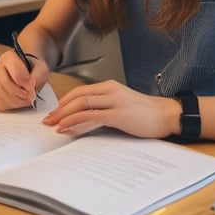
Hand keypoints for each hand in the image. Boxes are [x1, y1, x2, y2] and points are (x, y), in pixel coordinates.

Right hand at [0, 49, 48, 110]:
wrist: (29, 73)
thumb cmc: (33, 70)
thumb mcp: (41, 69)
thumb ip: (37, 77)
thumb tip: (30, 87)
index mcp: (9, 57)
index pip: (14, 72)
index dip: (24, 83)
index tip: (32, 87)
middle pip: (5, 84)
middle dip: (20, 93)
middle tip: (30, 96)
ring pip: (0, 94)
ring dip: (15, 100)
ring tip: (26, 99)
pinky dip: (9, 105)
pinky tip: (18, 101)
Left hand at [41, 80, 180, 137]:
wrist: (167, 115)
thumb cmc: (147, 114)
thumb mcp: (123, 107)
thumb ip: (105, 109)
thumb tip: (85, 120)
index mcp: (111, 87)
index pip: (81, 91)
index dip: (65, 102)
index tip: (54, 113)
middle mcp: (110, 90)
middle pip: (77, 96)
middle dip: (60, 108)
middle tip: (47, 120)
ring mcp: (114, 101)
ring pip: (81, 104)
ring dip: (63, 115)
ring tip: (52, 125)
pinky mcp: (118, 113)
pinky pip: (90, 116)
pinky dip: (74, 121)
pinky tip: (66, 128)